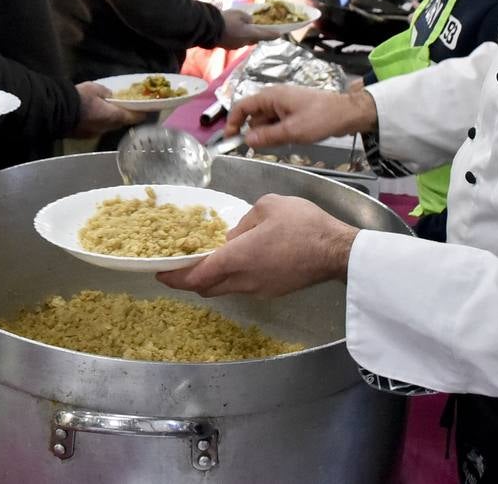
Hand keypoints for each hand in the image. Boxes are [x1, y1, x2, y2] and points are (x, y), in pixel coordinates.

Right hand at [69, 81, 144, 137]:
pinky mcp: (84, 136)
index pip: (132, 118)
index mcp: (112, 116)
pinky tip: (94, 116)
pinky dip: (99, 122)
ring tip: (109, 111)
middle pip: (120, 123)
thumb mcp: (94, 88)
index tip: (146, 111)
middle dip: (124, 116)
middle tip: (126, 108)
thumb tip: (110, 94)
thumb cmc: (79, 98)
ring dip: (110, 120)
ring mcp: (94, 133)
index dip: (141, 114)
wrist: (56, 111)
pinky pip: (96, 129)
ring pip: (108, 127)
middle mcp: (106, 128)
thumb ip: (106, 92)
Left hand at [157, 194, 356, 296]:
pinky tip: (239, 259)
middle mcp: (244, 280)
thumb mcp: (268, 206)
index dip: (174, 277)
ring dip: (212, 278)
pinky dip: (232, 277)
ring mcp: (259, 289)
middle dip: (189, 279)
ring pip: (225, 288)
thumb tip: (233, 236)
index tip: (159, 272)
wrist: (338, 251)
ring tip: (209, 258)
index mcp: (237, 258)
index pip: (196, 276)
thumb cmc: (303, 225)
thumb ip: (243, 221)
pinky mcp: (273, 291)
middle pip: (206, 288)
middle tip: (181, 264)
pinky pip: (243, 286)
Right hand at [218, 9, 282, 48]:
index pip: (265, 35)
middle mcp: (244, 42)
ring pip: (244, 40)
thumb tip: (249, 22)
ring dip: (244, 35)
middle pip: (254, 39)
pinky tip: (231, 30)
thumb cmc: (226, 20)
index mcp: (250, 34)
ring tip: (240, 27)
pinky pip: (235, 41)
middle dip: (256, 35)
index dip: (273, 34)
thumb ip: (247, 18)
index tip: (280, 34)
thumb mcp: (240, 14)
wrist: (209, 29)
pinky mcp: (227, 46)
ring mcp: (235, 46)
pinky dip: (236, 36)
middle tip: (256, 29)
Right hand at [226, 85, 375, 147]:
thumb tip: (246, 141)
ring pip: (266, 121)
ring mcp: (284, 104)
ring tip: (284, 142)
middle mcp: (274, 97)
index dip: (233, 123)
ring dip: (269, 134)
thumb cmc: (320, 119)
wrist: (347, 113)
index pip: (242, 107)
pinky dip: (279, 132)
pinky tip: (290, 139)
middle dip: (256, 133)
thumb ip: (267, 137)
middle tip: (264, 148)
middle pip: (254, 116)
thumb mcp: (292, 131)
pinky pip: (277, 122)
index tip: (230, 140)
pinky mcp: (292, 111)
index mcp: (271, 96)